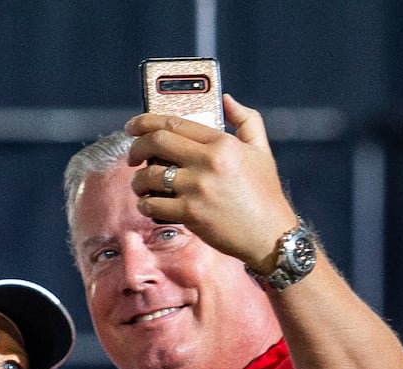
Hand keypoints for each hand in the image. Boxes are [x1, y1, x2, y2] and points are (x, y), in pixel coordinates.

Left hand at [124, 95, 297, 271]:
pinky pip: (153, 205)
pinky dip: (145, 205)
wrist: (271, 235)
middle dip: (136, 148)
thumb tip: (225, 99)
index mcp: (222, 143)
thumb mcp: (261, 150)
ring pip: (149, 176)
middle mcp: (208, 162)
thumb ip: (246, 120)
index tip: (133, 126)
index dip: (145, 121)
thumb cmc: (265, 194)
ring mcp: (197, 188)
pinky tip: (149, 205)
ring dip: (138, 181)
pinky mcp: (191, 214)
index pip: (174, 123)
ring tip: (142, 186)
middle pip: (155, 143)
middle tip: (132, 157)